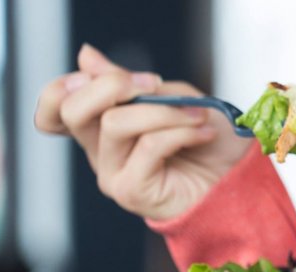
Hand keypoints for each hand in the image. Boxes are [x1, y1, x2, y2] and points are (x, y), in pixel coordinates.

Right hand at [34, 44, 252, 220]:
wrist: (239, 176)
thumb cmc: (208, 138)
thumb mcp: (171, 96)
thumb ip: (129, 83)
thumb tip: (86, 56)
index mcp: (100, 125)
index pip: (56, 105)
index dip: (73, 83)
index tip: (132, 78)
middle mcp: (99, 150)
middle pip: (71, 110)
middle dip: (113, 86)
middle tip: (154, 83)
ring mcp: (112, 173)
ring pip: (115, 123)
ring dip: (164, 111)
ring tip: (197, 116)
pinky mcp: (131, 191)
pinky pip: (147, 146)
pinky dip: (180, 132)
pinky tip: (203, 134)